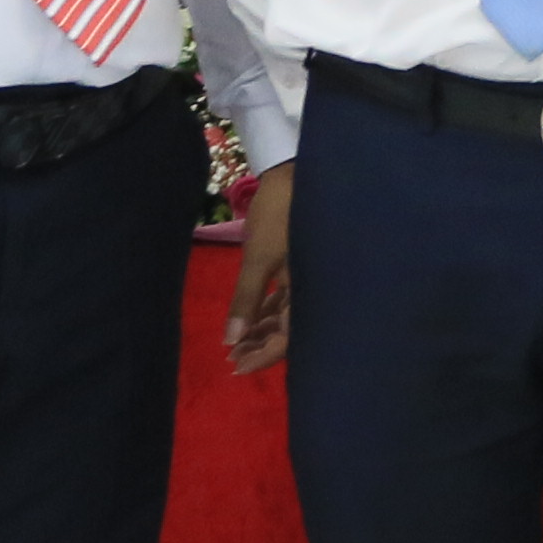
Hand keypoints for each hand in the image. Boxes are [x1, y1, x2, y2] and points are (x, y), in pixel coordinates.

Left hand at [222, 164, 295, 370]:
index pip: (289, 339)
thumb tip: (231, 341)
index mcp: (309, 292)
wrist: (295, 175)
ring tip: (237, 342)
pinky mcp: (299, 267)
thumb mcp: (258, 259)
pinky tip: (251, 318)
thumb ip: (246, 300)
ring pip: (286, 315)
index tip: (237, 367)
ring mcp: (306, 279)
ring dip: (262, 329)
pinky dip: (267, 310)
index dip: (264, 356)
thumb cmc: (279, 216)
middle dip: (260, 346)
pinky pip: (285, 298)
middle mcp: (312, 290)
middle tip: (232, 358)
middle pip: (289, 331)